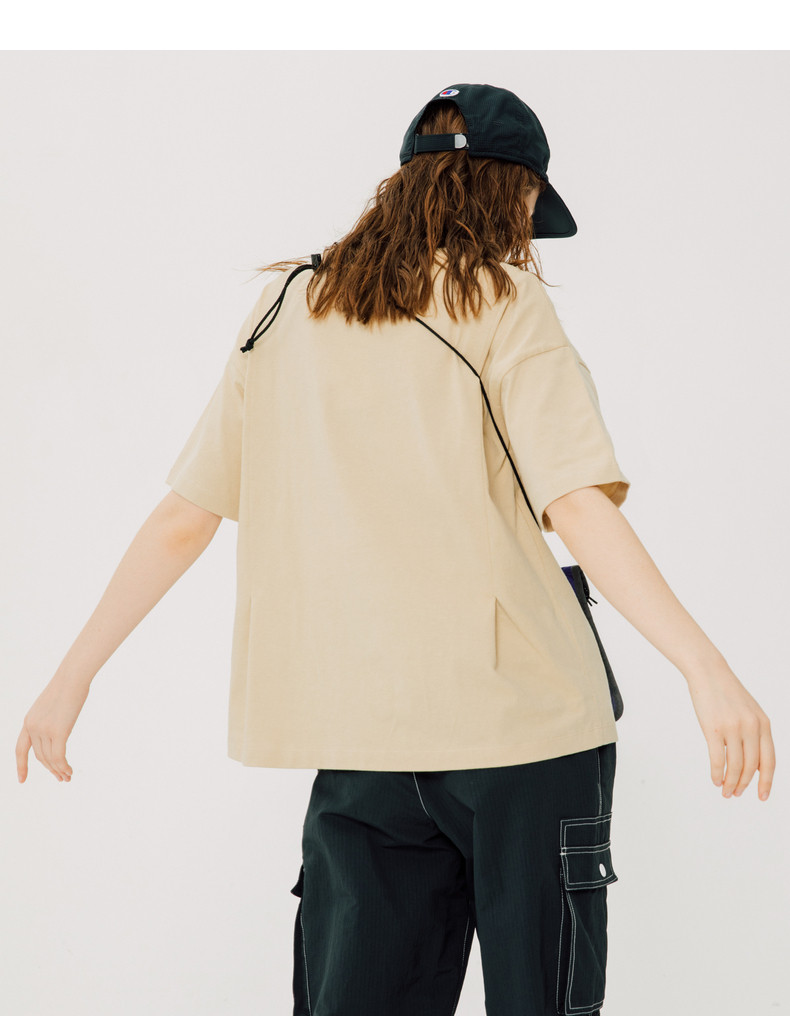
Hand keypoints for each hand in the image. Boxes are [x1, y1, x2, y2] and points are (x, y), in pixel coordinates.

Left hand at [16, 673, 89, 782]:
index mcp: (29, 720)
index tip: (22, 779)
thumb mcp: (53, 705)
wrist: (73, 677)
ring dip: (59, 771)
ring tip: (67, 777)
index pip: (21, 749)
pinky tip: (69, 771)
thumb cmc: (68, 686)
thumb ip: (51, 720)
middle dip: (51, 769)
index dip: (21, 765)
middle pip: (41, 756)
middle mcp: (33, 727)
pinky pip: (59, 757)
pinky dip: (63, 767)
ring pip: (50, 759)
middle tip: (61, 778)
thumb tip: (58, 730)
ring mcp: (44, 730)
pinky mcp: (58, 732)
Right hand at [684, 659, 774, 799]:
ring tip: (725, 791)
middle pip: (751, 767)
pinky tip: (715, 780)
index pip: (769, 761)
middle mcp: (751, 727)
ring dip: (730, 783)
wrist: (708, 671)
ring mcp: (733, 728)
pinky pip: (717, 759)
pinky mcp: (713, 728)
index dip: (766, 782)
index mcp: (764, 724)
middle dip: (743, 785)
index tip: (762, 796)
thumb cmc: (726, 691)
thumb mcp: (749, 710)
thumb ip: (754, 732)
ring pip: (735, 766)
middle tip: (735, 794)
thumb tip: (752, 761)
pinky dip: (717, 773)